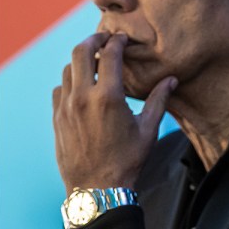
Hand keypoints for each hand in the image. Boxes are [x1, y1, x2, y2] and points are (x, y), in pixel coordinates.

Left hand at [52, 32, 175, 192]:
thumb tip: (171, 80)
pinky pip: (60, 89)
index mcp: (108, 97)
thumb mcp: (148, 130)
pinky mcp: (57, 118)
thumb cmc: (127, 162)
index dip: (116, 42)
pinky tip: (82, 87)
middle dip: (93, 41)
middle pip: (80, 52)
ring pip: (68, 69)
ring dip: (80, 61)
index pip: (109, 55)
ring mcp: (66, 107)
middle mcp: (83, 98)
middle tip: (104, 39)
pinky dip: (70, 81)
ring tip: (94, 62)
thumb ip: (158, 100)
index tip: (122, 38)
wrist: (97, 189)